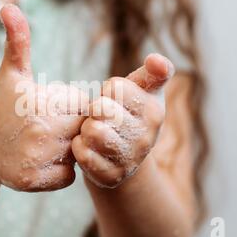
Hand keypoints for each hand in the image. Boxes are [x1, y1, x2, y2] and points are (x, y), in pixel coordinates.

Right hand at [0, 4, 88, 191]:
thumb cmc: (0, 106)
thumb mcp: (10, 73)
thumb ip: (18, 40)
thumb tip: (8, 6)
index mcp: (40, 101)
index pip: (83, 103)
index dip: (71, 106)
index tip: (51, 107)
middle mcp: (39, 130)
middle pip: (82, 128)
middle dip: (71, 127)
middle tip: (47, 126)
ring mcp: (35, 158)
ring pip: (77, 153)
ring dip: (67, 149)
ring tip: (42, 143)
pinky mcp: (32, 181)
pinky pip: (68, 176)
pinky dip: (60, 171)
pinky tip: (40, 160)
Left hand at [72, 54, 173, 187]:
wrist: (124, 157)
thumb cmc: (131, 115)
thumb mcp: (144, 91)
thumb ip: (152, 72)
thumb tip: (156, 59)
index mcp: (154, 112)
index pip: (115, 87)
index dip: (108, 91)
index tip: (115, 100)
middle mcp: (146, 138)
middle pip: (101, 108)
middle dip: (95, 109)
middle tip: (102, 117)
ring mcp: (129, 160)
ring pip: (92, 132)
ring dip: (86, 129)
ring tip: (95, 131)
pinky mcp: (110, 176)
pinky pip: (81, 153)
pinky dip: (79, 146)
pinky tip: (89, 147)